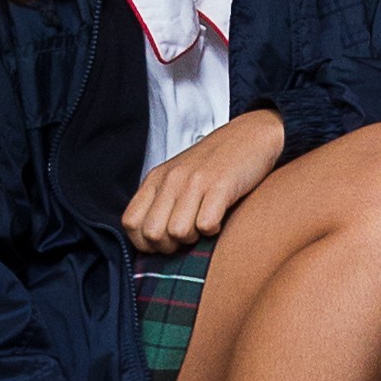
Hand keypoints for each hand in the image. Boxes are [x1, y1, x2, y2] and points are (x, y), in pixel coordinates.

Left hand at [121, 107, 285, 253]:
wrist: (250, 134)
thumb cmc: (215, 163)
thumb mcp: (178, 177)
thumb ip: (161, 202)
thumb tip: (152, 241)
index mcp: (156, 179)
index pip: (130, 223)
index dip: (145, 242)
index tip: (165, 242)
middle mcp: (171, 179)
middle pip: (152, 234)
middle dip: (170, 246)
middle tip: (188, 237)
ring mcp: (195, 181)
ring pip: (178, 232)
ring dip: (194, 239)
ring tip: (205, 224)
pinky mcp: (220, 185)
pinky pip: (206, 225)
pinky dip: (214, 230)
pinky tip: (220, 218)